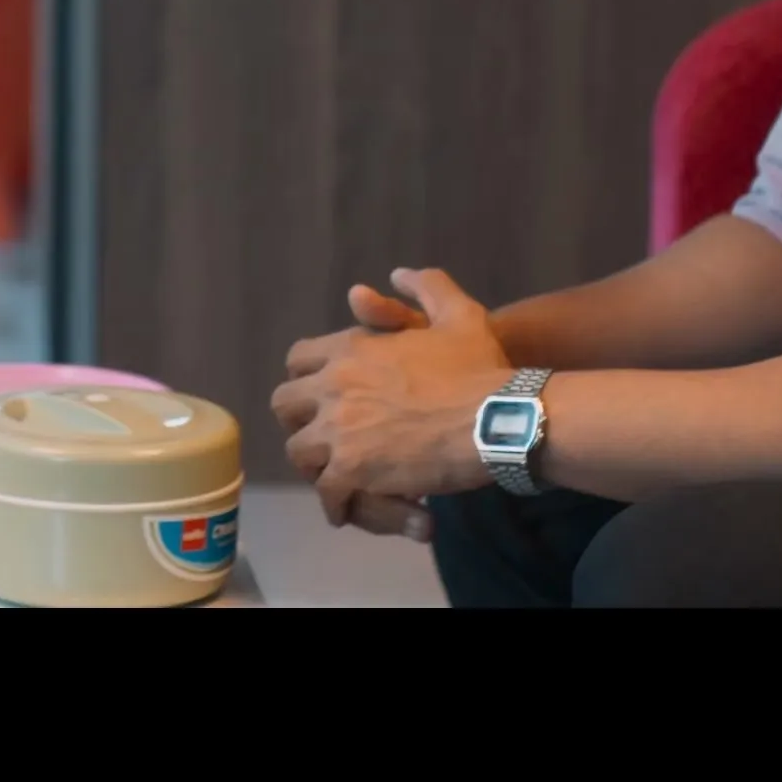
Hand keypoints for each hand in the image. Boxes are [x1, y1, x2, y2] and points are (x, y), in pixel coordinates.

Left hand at [272, 268, 517, 535]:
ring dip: (316, 463)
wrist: (497, 419)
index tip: (321, 395)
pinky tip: (349, 509)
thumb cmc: (480, 368)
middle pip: (284, 405)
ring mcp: (339, 430)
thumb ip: (428, 287)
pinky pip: (327, 492)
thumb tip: (398, 272)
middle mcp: (334, 386)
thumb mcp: (459, 315)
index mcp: (351, 349)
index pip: (298, 359)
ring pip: (299, 451)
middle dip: (300, 421)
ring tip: (336, 475)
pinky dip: (336, 503)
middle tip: (323, 437)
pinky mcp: (352, 470)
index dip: (306, 379)